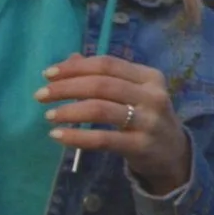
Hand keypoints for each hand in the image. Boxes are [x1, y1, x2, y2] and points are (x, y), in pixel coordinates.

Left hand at [39, 54, 192, 193]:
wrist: (173, 154)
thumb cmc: (145, 117)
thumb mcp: (131, 92)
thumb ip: (103, 76)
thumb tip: (69, 60)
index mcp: (149, 76)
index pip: (107, 64)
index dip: (75, 67)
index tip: (48, 74)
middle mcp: (152, 95)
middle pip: (101, 84)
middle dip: (66, 88)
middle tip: (40, 95)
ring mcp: (148, 121)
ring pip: (100, 109)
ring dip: (69, 111)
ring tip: (49, 115)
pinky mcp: (141, 145)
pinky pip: (103, 139)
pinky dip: (77, 137)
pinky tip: (58, 136)